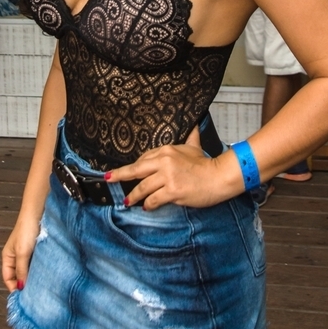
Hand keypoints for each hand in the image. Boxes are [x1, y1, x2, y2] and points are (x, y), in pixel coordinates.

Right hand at [2, 213, 40, 291]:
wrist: (38, 213)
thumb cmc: (26, 230)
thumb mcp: (22, 253)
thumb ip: (21, 270)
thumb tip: (21, 287)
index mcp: (7, 257)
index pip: (8, 278)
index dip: (14, 287)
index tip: (23, 297)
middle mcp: (16, 257)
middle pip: (18, 276)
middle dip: (24, 284)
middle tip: (34, 294)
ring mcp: (27, 253)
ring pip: (28, 270)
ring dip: (33, 277)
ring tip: (40, 285)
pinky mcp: (37, 250)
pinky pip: (36, 264)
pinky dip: (39, 270)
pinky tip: (45, 274)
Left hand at [105, 127, 229, 210]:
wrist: (219, 177)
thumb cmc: (206, 164)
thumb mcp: (195, 146)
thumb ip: (191, 135)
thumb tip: (194, 122)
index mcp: (167, 150)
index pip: (144, 159)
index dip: (134, 168)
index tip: (124, 172)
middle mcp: (165, 161)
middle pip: (136, 170)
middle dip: (119, 175)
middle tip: (108, 179)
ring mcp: (168, 177)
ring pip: (143, 187)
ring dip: (133, 196)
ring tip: (128, 201)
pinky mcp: (172, 191)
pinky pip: (153, 199)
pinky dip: (148, 204)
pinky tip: (147, 207)